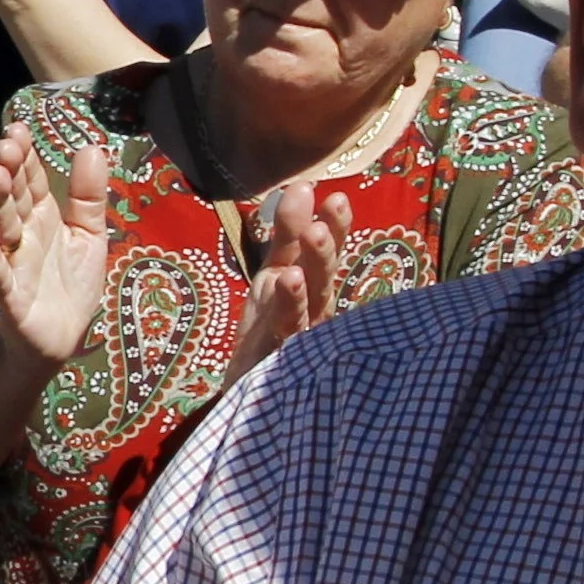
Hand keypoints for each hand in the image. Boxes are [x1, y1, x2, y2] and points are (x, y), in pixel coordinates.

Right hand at [0, 127, 115, 374]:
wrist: (60, 339)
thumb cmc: (71, 285)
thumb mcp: (88, 236)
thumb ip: (88, 196)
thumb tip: (91, 146)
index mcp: (43, 219)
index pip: (31, 181)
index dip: (25, 157)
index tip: (18, 129)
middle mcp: (24, 236)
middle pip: (14, 199)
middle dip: (10, 172)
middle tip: (6, 145)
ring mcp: (15, 265)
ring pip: (3, 229)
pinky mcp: (12, 298)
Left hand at [230, 184, 351, 371]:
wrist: (246, 397)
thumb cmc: (266, 333)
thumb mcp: (272, 279)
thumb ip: (285, 238)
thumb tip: (301, 186)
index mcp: (308, 287)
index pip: (322, 250)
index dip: (332, 223)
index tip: (333, 193)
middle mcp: (312, 308)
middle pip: (324, 269)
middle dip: (330, 236)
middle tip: (336, 203)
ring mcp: (302, 333)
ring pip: (314, 294)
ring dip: (317, 263)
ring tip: (316, 232)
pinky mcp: (283, 355)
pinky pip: (289, 325)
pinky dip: (290, 301)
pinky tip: (289, 279)